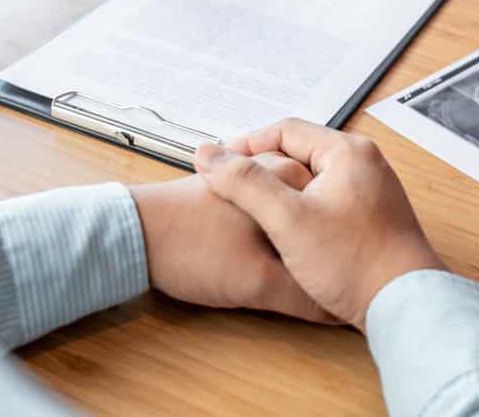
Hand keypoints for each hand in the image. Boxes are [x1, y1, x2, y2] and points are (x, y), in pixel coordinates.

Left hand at [129, 152, 334, 322]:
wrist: (130, 236)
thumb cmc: (189, 249)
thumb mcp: (258, 283)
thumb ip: (305, 297)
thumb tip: (343, 312)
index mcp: (291, 178)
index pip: (340, 215)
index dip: (345, 253)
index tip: (348, 281)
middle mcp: (275, 167)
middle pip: (318, 211)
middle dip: (324, 243)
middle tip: (327, 279)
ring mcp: (252, 174)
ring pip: (294, 210)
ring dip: (300, 237)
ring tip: (301, 269)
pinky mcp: (231, 189)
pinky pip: (269, 209)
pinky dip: (276, 230)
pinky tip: (270, 256)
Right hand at [195, 119, 447, 330]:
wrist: (404, 305)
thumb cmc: (355, 262)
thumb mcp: (287, 220)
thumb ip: (246, 183)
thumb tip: (209, 155)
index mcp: (348, 152)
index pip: (286, 130)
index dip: (246, 146)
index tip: (220, 167)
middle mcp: (366, 163)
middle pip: (301, 152)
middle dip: (263, 168)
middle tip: (233, 189)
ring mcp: (372, 190)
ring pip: (313, 178)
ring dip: (282, 191)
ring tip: (253, 212)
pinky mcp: (373, 216)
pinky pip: (328, 200)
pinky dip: (303, 209)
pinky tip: (286, 233)